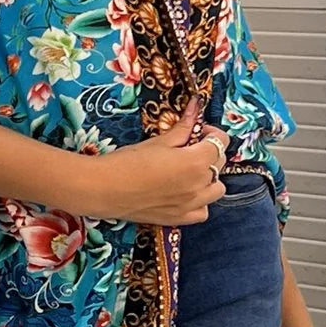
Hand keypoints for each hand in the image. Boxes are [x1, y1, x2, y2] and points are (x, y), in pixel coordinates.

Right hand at [94, 96, 230, 225]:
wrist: (105, 189)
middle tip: (189, 147)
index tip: (198, 131)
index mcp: (195, 162)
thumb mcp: (158, 141)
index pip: (220, 143)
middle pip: (219, 165)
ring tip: (189, 172)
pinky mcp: (179, 219)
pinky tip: (185, 194)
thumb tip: (194, 108)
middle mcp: (199, 185)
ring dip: (208, 178)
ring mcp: (191, 205)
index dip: (211, 133)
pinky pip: (203, 211)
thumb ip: (182, 127)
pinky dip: (200, 202)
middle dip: (209, 153)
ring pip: (216, 190)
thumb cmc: (128, 161)